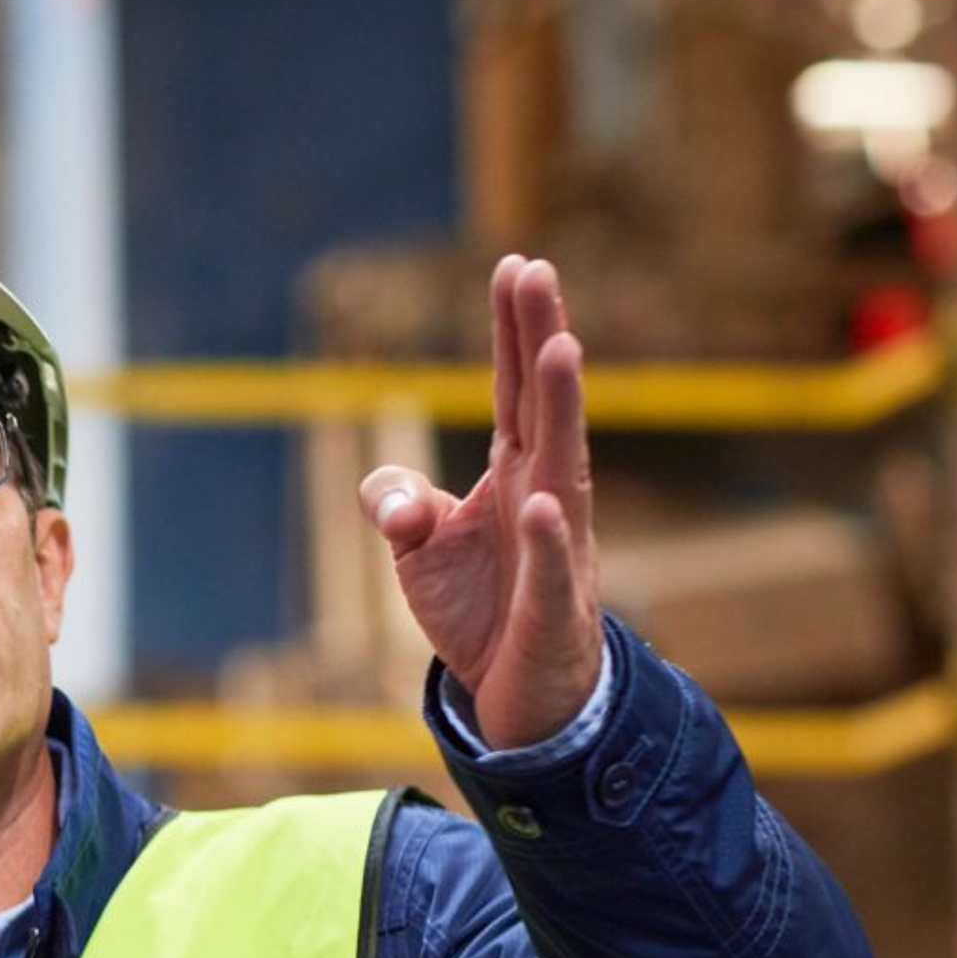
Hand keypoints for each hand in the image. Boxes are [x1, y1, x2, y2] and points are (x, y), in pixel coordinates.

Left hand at [358, 254, 603, 749]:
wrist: (518, 692)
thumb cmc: (479, 609)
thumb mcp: (417, 550)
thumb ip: (396, 505)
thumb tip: (393, 500)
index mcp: (514, 472)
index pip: (512, 389)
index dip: (513, 329)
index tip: (515, 264)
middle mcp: (546, 493)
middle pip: (543, 405)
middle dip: (539, 338)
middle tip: (537, 271)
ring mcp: (557, 546)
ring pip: (563, 466)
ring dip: (562, 407)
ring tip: (559, 349)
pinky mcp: (552, 606)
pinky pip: (550, 565)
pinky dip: (544, 537)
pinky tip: (538, 504)